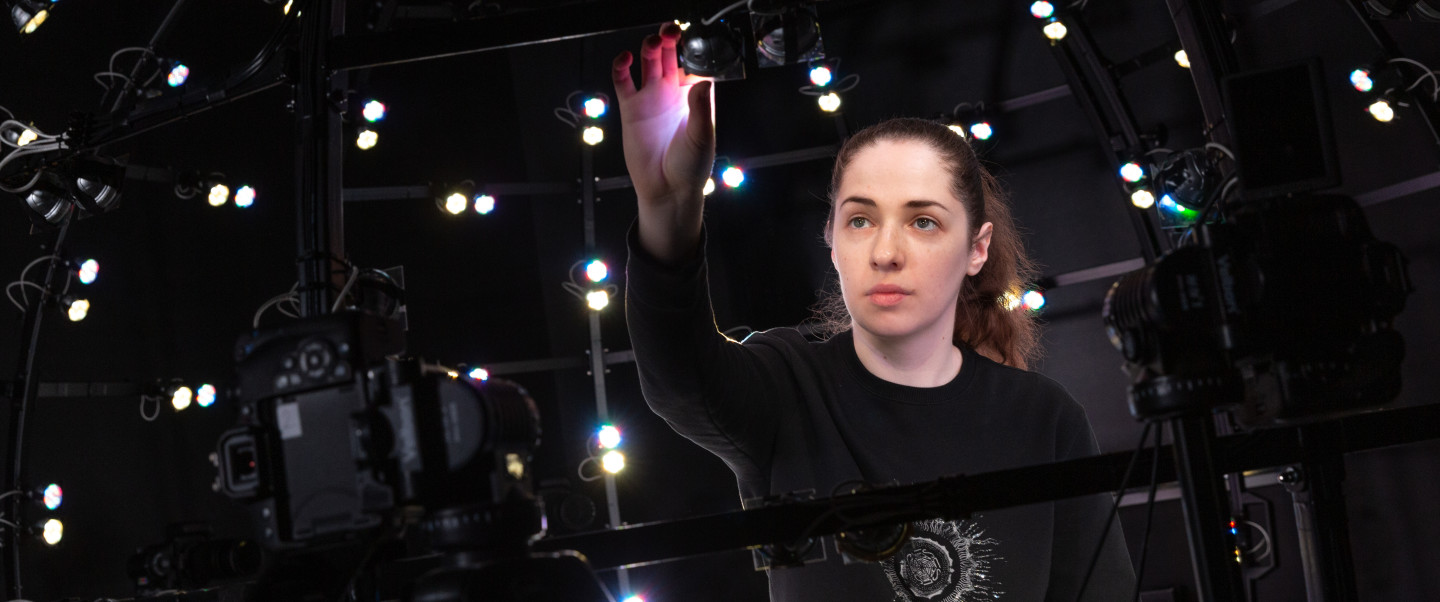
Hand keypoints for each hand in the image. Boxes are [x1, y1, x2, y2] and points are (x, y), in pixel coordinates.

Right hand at [612, 22, 714, 209]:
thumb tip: (703, 81)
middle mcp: (674, 92)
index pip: (695, 62)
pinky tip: (624, 58)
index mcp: (696, 96)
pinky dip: (621, 66)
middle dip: (670, 40)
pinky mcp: (631, 108)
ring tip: (652, 43)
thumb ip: (701, 109)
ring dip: (649, 48)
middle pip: (671, 56)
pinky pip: (623, 81)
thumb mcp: (701, 137)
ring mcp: (652, 98)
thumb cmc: (691, 167)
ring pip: (648, 62)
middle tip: (670, 31)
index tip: (692, 37)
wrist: (666, 190)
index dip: (693, 47)